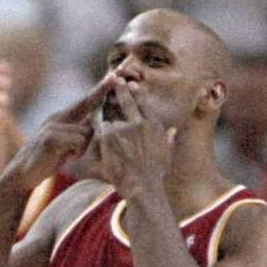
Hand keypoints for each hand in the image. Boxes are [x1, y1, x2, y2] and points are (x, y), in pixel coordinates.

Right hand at [3, 76, 113, 192]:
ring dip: (84, 147)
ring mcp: (52, 126)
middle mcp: (57, 117)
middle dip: (101, 90)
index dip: (99, 89)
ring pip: (87, 131)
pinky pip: (78, 141)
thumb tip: (97, 123)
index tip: (113, 75)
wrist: (22, 173)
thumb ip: (80, 132)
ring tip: (69, 155)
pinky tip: (65, 159)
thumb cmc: (48, 159)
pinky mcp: (50, 138)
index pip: (84, 101)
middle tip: (114, 76)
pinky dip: (76, 153)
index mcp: (62, 118)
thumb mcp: (66, 143)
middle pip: (86, 103)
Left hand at [92, 76, 175, 195]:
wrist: (142, 187)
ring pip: (112, 113)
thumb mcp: (166, 154)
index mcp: (155, 125)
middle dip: (121, 88)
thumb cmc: (155, 175)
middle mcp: (140, 123)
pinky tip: (93, 120)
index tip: (132, 85)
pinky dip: (98, 124)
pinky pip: (101, 125)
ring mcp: (124, 128)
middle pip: (128, 100)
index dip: (137, 93)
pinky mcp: (109, 136)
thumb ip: (168, 139)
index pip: (144, 103)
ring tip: (103, 98)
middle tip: (115, 79)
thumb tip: (173, 130)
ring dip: (107, 107)